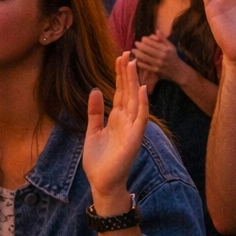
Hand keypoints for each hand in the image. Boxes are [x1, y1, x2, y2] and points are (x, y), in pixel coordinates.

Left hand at [82, 54, 148, 205]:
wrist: (102, 183)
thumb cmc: (99, 160)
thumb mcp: (93, 131)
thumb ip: (95, 112)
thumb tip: (96, 90)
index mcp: (117, 117)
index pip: (120, 91)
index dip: (120, 74)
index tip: (120, 57)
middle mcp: (127, 119)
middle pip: (128, 91)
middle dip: (127, 72)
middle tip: (127, 52)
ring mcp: (132, 128)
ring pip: (135, 99)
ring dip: (135, 81)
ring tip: (133, 63)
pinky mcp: (135, 138)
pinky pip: (141, 117)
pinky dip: (142, 103)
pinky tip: (142, 89)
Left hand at [132, 32, 185, 82]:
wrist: (178, 71)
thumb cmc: (173, 57)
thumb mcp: (171, 46)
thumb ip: (163, 38)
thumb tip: (157, 30)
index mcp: (165, 49)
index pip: (151, 42)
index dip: (144, 39)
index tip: (142, 39)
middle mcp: (161, 56)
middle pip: (146, 49)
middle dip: (139, 45)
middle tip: (135, 44)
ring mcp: (158, 64)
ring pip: (143, 57)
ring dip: (137, 53)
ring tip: (133, 51)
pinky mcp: (155, 71)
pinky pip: (144, 66)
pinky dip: (139, 62)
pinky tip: (137, 59)